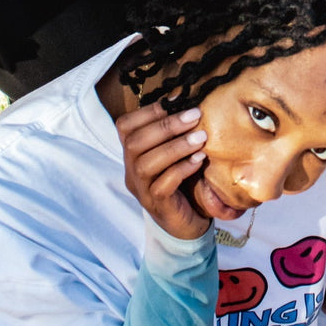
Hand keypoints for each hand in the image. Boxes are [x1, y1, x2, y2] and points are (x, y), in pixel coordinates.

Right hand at [119, 98, 211, 240]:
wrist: (188, 225)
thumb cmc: (183, 183)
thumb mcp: (176, 155)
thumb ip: (175, 135)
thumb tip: (192, 102)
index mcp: (133, 156)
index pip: (124, 127)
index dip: (147, 111)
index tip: (176, 100)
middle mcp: (131, 172)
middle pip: (134, 143)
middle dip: (166, 125)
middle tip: (195, 116)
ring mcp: (142, 190)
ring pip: (146, 164)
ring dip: (175, 146)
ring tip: (201, 136)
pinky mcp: (157, 205)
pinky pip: (163, 185)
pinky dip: (181, 168)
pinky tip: (199, 160)